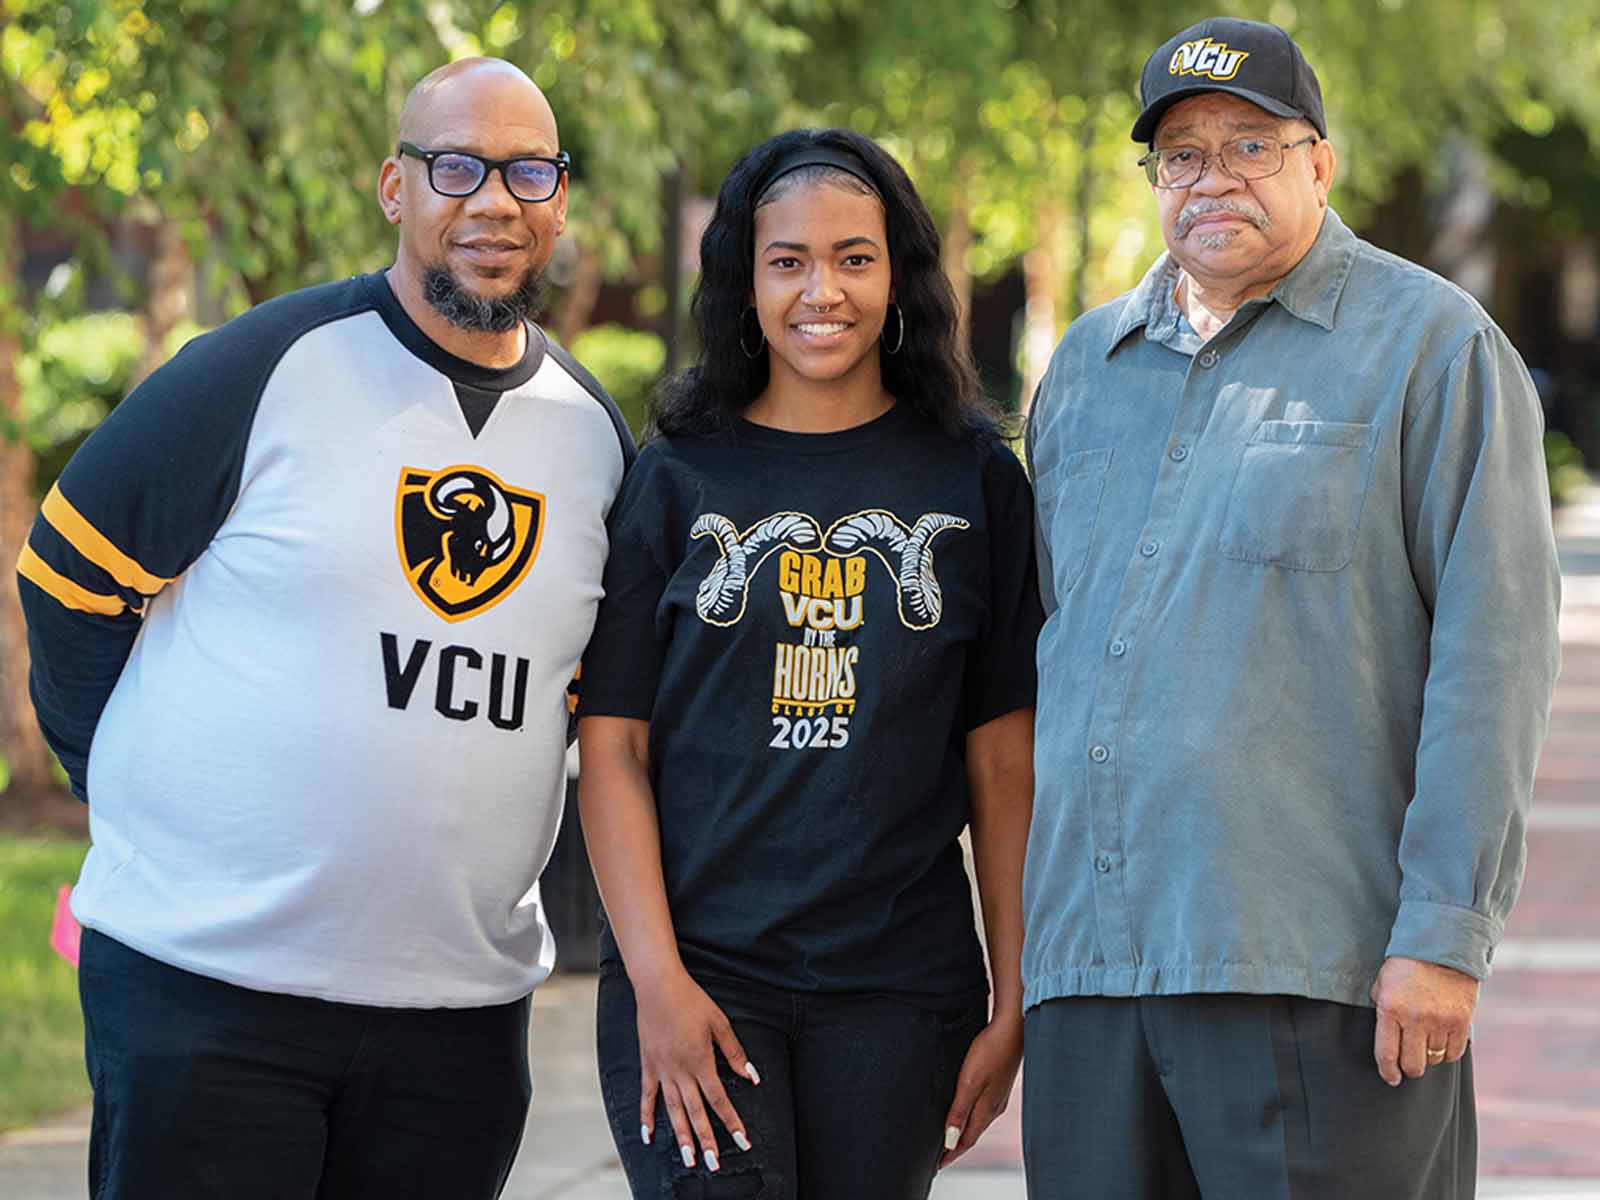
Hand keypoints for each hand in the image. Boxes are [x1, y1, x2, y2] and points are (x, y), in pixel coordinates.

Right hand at [634, 968, 759, 1171]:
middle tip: (714, 1164)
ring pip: (673, 1110)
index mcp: (701, 1061)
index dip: (732, 1122)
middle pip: (696, 1113)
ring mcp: (662, 1070)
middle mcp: (681, 1071)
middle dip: (707, 1140)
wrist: (658, 986)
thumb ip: (735, 1052)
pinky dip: (646, 1117)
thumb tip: (752, 1076)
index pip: (720, 1100)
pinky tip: (648, 1137)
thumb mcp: (720, 1023)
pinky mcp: (648, 1065)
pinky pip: (647, 1096)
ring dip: (681, 1137)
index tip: (743, 1141)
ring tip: (688, 1160)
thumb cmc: (692, 1001)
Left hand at [939, 1011, 1022, 1167]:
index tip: (937, 1166)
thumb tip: (950, 1141)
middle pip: (973, 1133)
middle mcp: (994, 1106)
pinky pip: (982, 1108)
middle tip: (941, 1158)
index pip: (966, 1140)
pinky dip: (972, 1117)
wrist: (1013, 1027)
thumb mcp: (970, 1082)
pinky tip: (968, 1110)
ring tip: (951, 1139)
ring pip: (978, 1121)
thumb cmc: (991, 1051)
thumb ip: (959, 1111)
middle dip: (957, 1147)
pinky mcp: (998, 1083)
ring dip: (965, 1132)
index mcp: (987, 1109)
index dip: (951, 1154)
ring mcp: (998, 1095)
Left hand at [1370, 956, 1478, 1086]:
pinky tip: (1442, 1041)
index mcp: (1390, 1009)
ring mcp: (1440, 1022)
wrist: (1442, 947)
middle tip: (1409, 1062)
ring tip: (1425, 1043)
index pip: (1386, 1053)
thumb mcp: (1383, 983)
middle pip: (1413, 1065)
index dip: (1388, 1072)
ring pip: (1434, 1060)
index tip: (1391, 1078)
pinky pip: (1454, 1052)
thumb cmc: (1407, 964)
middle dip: (1409, 1068)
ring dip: (1429, 1057)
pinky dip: (1447, 1052)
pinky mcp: (1461, 1022)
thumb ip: (1382, 1008)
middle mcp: (1415, 1019)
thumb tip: (1385, 1035)